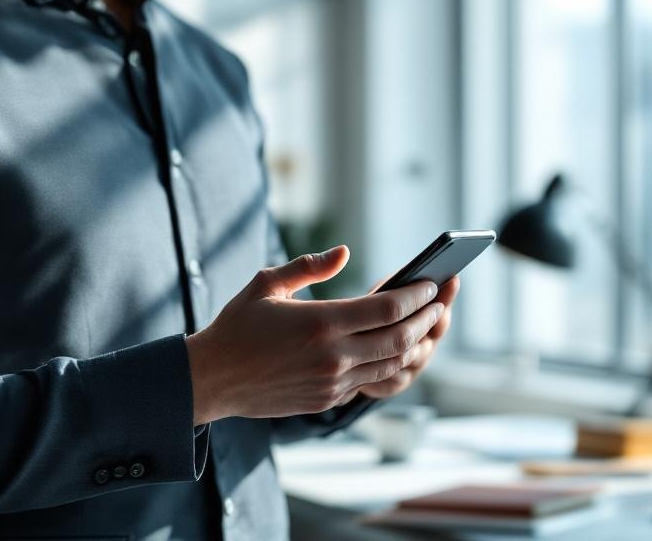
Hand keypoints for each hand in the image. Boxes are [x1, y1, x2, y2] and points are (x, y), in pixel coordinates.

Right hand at [185, 246, 441, 424]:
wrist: (211, 379)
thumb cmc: (237, 326)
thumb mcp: (266, 284)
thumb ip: (309, 266)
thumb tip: (344, 252)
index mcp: (320, 322)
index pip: (387, 309)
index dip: (417, 296)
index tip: (432, 284)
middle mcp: (332, 356)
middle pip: (399, 339)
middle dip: (427, 319)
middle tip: (440, 304)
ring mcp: (332, 383)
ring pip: (392, 366)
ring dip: (416, 345)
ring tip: (427, 327)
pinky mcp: (327, 400)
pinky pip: (371, 384)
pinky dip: (392, 366)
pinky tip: (398, 350)